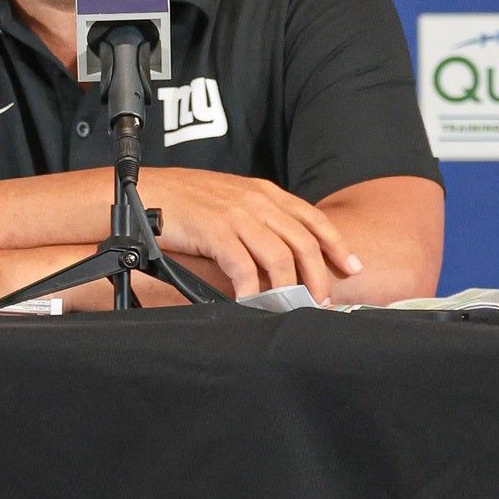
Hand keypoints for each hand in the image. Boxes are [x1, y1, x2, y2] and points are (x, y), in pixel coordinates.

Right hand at [140, 168, 362, 302]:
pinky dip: (251, 290)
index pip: (312, 218)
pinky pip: (244, 267)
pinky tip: (251, 304)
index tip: (352, 268)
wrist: (146, 191)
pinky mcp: (216, 231)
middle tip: (322, 301)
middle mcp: (256, 200)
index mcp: (263, 192)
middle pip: (303, 242)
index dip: (337, 245)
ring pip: (280, 257)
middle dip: (318, 276)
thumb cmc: (183, 200)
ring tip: (291, 308)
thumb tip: (280, 251)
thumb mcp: (229, 200)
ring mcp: (237, 214)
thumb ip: (257, 218)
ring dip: (289, 288)